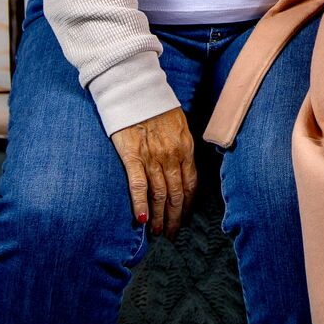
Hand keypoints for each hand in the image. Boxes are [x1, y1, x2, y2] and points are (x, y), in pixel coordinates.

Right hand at [107, 106, 196, 239]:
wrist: (135, 89)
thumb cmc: (157, 105)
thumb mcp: (180, 124)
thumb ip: (182, 146)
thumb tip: (183, 167)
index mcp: (185, 148)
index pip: (191, 184)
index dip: (188, 204)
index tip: (184, 218)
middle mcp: (172, 156)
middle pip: (176, 194)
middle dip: (175, 217)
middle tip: (171, 233)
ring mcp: (153, 157)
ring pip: (159, 194)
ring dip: (159, 216)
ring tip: (157, 232)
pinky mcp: (132, 156)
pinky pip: (138, 186)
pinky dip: (140, 205)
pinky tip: (141, 220)